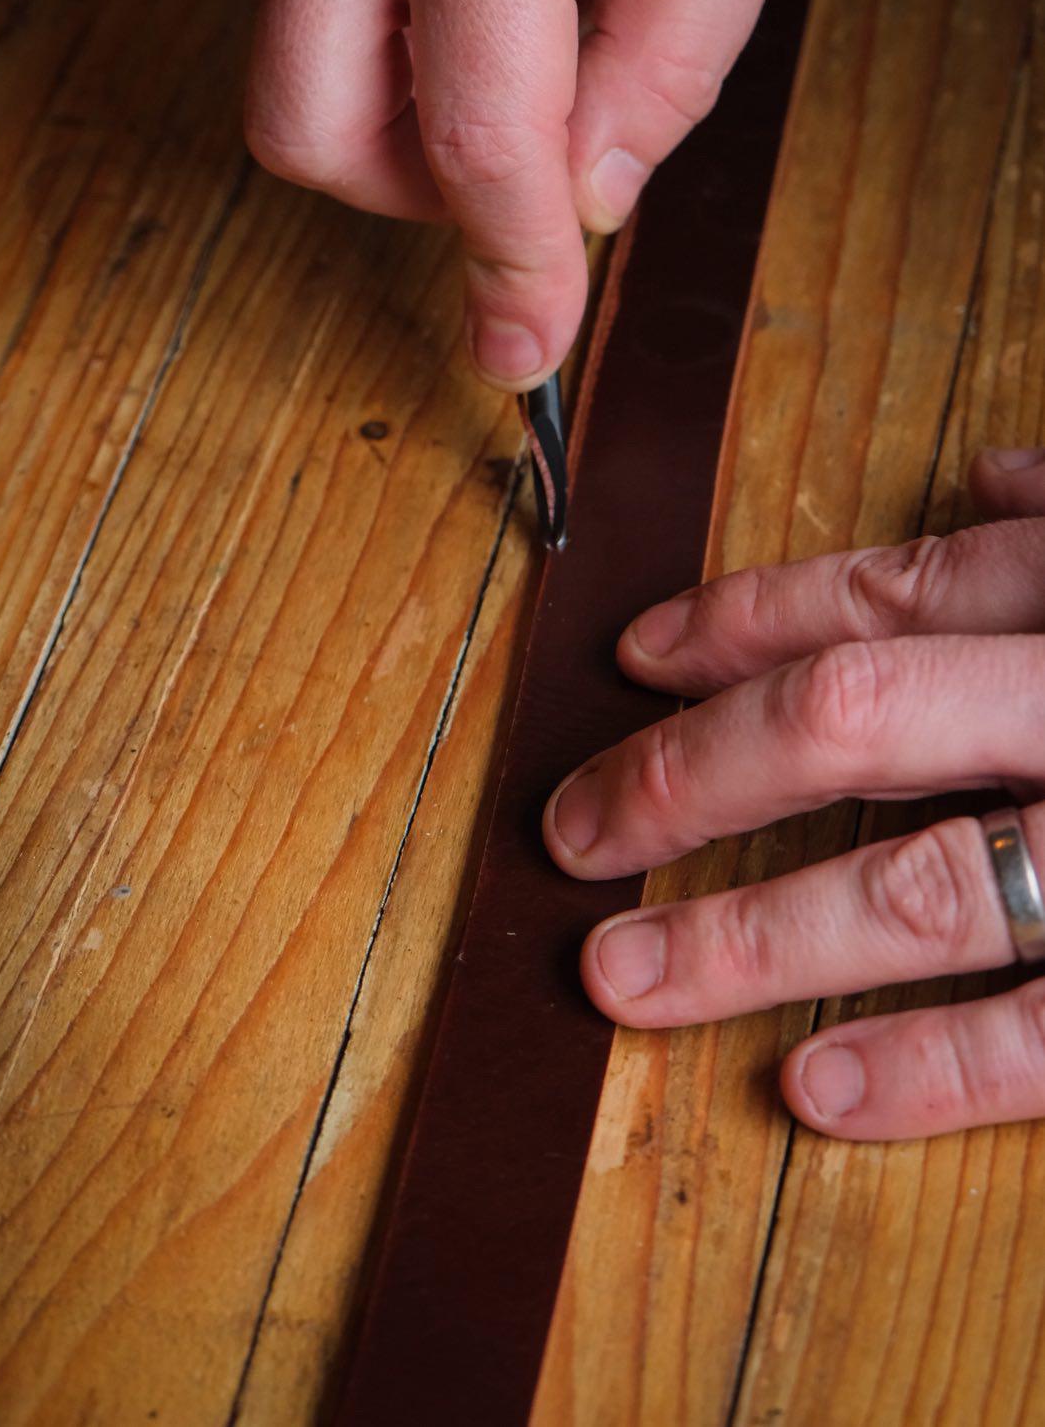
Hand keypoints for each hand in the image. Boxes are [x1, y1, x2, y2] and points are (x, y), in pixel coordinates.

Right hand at [208, 0, 811, 387]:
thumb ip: (676, 63)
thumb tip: (585, 197)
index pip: (475, 140)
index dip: (507, 266)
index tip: (521, 348)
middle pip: (314, 137)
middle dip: (412, 194)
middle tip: (506, 155)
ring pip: (290, 74)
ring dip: (397, 98)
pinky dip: (371, 10)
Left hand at [542, 448, 1044, 1140]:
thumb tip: (991, 474)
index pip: (879, 602)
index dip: (738, 624)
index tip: (634, 655)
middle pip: (848, 719)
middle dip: (689, 774)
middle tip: (573, 831)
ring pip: (919, 888)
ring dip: (751, 936)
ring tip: (622, 977)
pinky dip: (929, 1067)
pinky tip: (809, 1089)